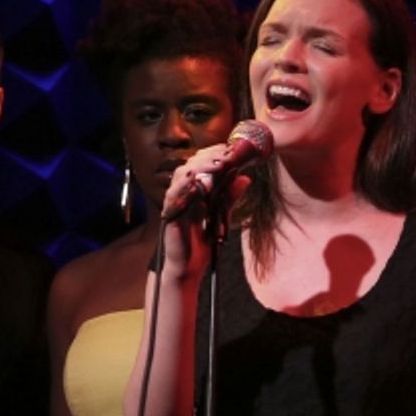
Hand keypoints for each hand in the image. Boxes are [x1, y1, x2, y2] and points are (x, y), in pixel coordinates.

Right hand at [159, 145, 248, 277]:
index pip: (200, 163)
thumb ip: (231, 196)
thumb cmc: (203, 241)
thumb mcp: (222, 215)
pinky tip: (199, 180)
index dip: (213, 153)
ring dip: (200, 167)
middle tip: (227, 153)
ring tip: (219, 163)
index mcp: (193, 190)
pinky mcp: (169, 215)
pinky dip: (186, 185)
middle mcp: (182, 192)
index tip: (230, 148)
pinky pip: (174, 195)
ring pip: (182, 175)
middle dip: (209, 156)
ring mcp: (174, 202)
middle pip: (191, 164)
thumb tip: (246, 177)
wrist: (189, 267)